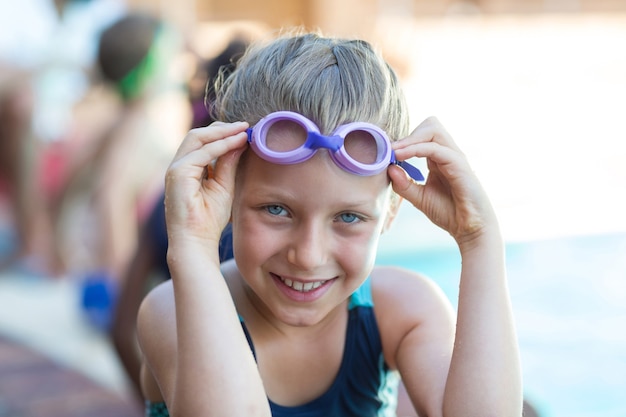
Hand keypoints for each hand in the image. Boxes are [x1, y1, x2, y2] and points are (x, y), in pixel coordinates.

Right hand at [164, 121, 248, 247]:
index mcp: (187, 168)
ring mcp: (175, 169)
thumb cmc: (209, 220)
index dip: (223, 133)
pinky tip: (238, 142)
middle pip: (198, 135)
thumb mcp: (224, 186)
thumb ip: (228, 164)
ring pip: (197, 138)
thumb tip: (239, 142)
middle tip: (245, 126)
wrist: (196, 241)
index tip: (245, 130)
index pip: (202, 142)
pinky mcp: (178, 174)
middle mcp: (178, 166)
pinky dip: (221, 145)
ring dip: (222, 132)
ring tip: (243, 130)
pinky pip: (202, 153)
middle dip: (223, 128)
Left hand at [388, 117, 497, 246]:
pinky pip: (436, 148)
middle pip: (430, 125)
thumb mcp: (419, 198)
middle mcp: (448, 154)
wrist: (469, 229)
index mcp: (438, 158)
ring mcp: (454, 157)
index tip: (386, 152)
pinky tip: (401, 156)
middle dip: (408, 134)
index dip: (404, 140)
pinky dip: (416, 149)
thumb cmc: (449, 212)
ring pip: (434, 130)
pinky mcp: (459, 165)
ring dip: (411, 138)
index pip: (422, 135)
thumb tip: (389, 168)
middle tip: (391, 149)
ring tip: (394, 151)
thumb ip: (403, 184)